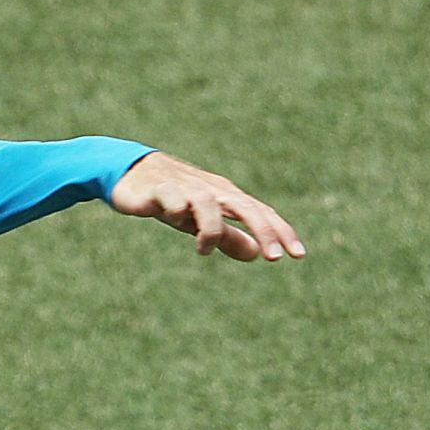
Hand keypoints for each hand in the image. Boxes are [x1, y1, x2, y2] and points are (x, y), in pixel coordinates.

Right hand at [109, 152, 303, 260]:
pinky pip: (172, 197)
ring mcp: (185, 188)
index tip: (298, 255)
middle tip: (274, 258)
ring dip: (211, 228)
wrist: (131, 172)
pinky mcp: (158, 189)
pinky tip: (174, 218)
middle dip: (262, 229)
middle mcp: (211, 190)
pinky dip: (177, 209)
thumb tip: (255, 254)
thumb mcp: (202, 221)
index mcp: (225, 197)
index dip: (279, 231)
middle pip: (244, 206)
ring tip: (203, 249)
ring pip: (208, 203)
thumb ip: (229, 237)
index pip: (260, 212)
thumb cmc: (173, 197)